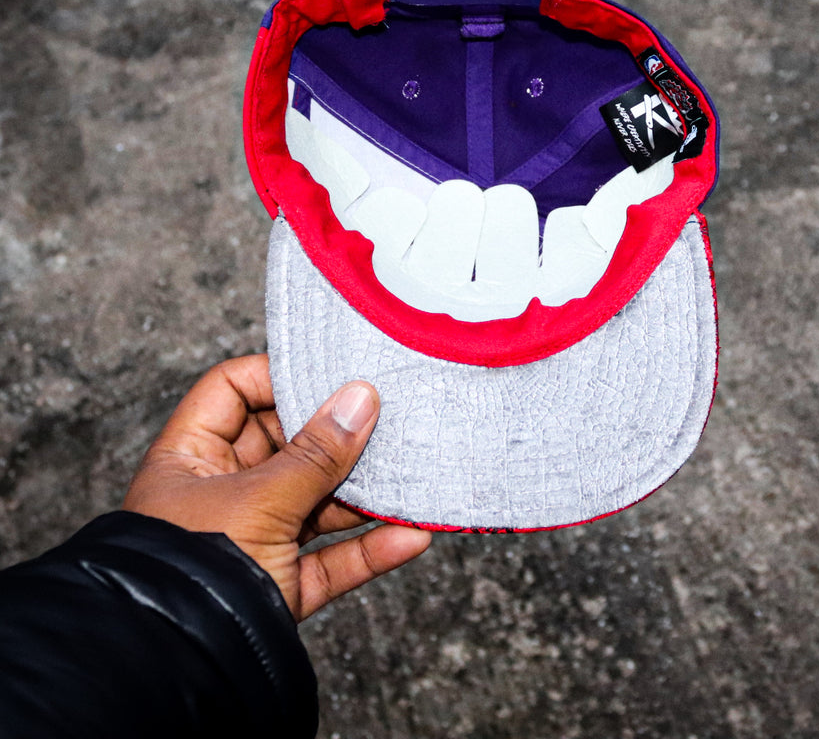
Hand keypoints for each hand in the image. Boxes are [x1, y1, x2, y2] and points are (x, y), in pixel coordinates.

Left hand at [123, 354, 430, 620]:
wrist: (181, 670)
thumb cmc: (194, 572)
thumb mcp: (260, 499)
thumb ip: (317, 452)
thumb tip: (360, 398)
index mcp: (191, 459)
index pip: (232, 392)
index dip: (276, 377)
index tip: (329, 374)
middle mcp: (219, 494)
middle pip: (284, 445)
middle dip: (336, 439)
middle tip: (383, 421)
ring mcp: (251, 541)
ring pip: (315, 504)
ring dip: (361, 496)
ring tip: (407, 476)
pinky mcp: (277, 587)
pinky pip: (330, 560)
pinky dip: (369, 550)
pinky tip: (410, 536)